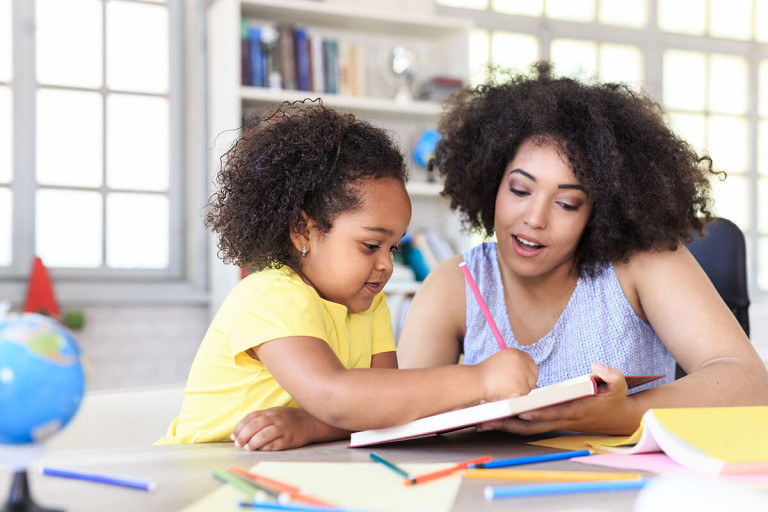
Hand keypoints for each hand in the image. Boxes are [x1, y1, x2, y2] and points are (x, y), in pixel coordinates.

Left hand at [231, 406, 346, 450]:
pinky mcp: (289, 439)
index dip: (240, 427)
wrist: (310, 422)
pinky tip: (261, 450)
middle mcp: (276, 418)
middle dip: (243, 435)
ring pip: (264, 435)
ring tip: (248, 448)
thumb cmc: (288, 419)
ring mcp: (283, 429)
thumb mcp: (275, 413)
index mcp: (270, 412)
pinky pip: (275, 445)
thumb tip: (241, 432)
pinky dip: (265, 448)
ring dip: (253, 442)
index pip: (251, 417)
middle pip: (255, 425)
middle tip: (238, 444)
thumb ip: (260, 419)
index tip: (234, 436)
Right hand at [477, 348, 537, 401]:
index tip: (519, 379)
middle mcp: (522, 361)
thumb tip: (530, 380)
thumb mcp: (500, 363)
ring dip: (519, 390)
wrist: (475, 381)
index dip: (526, 372)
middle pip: (533, 375)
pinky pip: (524, 395)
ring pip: (529, 387)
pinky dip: (516, 397)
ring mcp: (523, 374)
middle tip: (512, 387)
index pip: (530, 363)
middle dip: (526, 382)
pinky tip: (505, 394)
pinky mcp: (522, 386)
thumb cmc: (484, 375)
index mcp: (516, 353)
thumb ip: (514, 367)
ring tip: (504, 389)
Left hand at [477, 363, 636, 435]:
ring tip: (482, 421)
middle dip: (509, 423)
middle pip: (532, 425)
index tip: (519, 410)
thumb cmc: (616, 399)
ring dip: (506, 426)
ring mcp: (557, 423)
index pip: (553, 412)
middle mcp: (563, 420)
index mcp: (576, 410)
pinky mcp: (553, 422)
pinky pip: (530, 426)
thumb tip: (597, 367)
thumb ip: (611, 375)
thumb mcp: (620, 385)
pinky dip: (513, 424)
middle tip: (487, 419)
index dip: (536, 412)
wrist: (620, 419)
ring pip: (527, 428)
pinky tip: (494, 419)